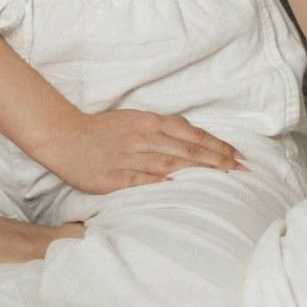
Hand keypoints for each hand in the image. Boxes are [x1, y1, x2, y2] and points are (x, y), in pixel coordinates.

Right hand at [52, 107, 246, 194]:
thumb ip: (160, 130)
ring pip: (171, 162)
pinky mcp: (116, 176)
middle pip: (187, 148)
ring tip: (222, 176)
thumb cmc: (102, 130)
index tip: (236, 154)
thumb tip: (189, 140)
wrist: (65, 137)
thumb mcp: (134, 121)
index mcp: (149, 122)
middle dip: (216, 157)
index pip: (190, 133)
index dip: (215, 144)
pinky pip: (142, 178)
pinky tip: (179, 184)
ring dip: (199, 169)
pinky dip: (161, 180)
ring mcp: (130, 156)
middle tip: (240, 167)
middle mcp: (144, 137)